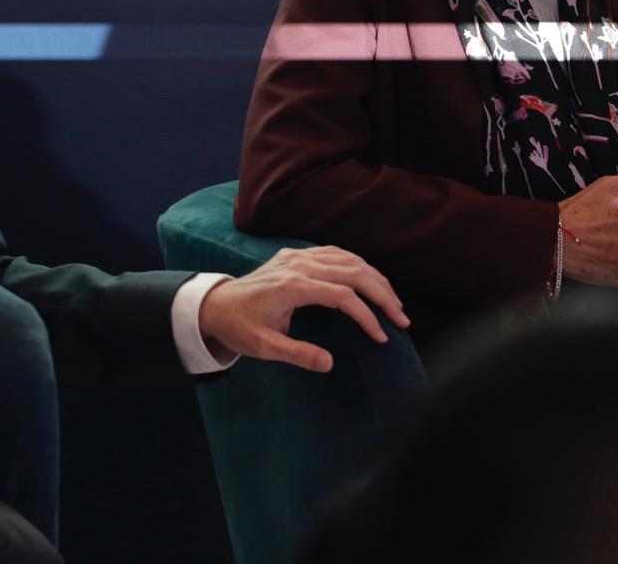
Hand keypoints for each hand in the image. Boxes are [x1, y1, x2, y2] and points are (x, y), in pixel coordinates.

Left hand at [196, 246, 410, 371]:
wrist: (215, 304)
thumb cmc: (239, 327)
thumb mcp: (264, 347)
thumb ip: (298, 354)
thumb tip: (330, 363)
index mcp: (292, 286)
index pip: (342, 296)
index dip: (367, 315)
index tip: (381, 336)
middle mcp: (299, 265)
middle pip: (353, 272)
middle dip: (382, 294)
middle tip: (402, 318)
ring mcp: (298, 257)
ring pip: (349, 259)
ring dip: (375, 278)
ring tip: (393, 302)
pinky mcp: (297, 255)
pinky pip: (336, 254)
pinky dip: (358, 266)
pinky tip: (370, 280)